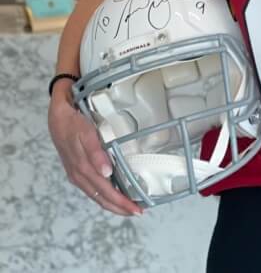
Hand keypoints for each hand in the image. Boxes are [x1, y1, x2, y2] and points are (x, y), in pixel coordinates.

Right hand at [49, 83, 143, 215]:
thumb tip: (106, 174)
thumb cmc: (74, 122)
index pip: (105, 191)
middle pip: (101, 197)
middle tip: (138, 211)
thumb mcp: (85, 133)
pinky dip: (104, 195)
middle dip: (119, 207)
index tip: (135, 208)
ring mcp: (77, 173)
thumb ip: (95, 153)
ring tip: (129, 208)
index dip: (120, 202)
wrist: (57, 114)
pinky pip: (92, 188)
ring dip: (112, 203)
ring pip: (96, 195)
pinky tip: (113, 195)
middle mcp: (80, 175)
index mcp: (83, 168)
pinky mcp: (77, 170)